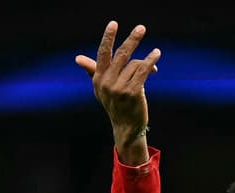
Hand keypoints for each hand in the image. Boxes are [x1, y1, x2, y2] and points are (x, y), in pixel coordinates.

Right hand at [75, 21, 161, 163]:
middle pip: (121, 54)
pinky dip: (150, 62)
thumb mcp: (101, 89)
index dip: (108, 38)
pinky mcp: (132, 93)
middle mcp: (107, 82)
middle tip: (141, 28)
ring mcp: (119, 88)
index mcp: (98, 78)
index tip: (114, 24)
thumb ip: (93, 71)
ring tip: (156, 53)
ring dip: (147, 59)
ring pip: (135, 64)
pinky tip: (156, 55)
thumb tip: (78, 58)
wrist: (125, 127)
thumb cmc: (115, 105)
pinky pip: (143, 72)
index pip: (103, 53)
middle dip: (132, 39)